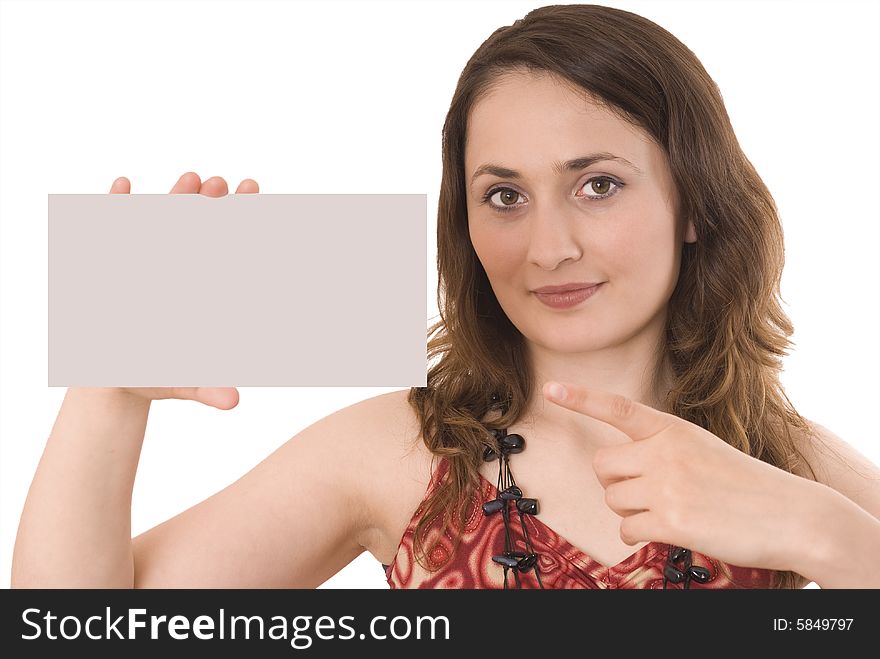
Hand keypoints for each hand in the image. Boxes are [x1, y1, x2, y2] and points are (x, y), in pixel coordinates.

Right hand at [99, 171, 260, 409]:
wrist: (112, 378)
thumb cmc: (153, 378)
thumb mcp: (180, 383)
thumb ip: (206, 388)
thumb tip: (233, 402)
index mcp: (199, 291)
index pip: (227, 252)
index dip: (242, 227)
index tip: (255, 199)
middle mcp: (179, 270)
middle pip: (201, 229)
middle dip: (214, 205)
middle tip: (226, 183)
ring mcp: (148, 261)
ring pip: (165, 222)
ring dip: (177, 199)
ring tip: (193, 178)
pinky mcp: (115, 260)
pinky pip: (117, 229)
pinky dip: (117, 207)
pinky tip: (123, 186)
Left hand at [542, 381, 814, 571]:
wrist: (791, 515)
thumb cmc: (746, 485)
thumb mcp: (702, 449)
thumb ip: (662, 450)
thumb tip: (622, 474)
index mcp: (673, 429)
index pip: (618, 408)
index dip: (581, 398)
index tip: (551, 389)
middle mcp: (664, 451)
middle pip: (602, 465)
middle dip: (615, 481)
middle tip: (646, 492)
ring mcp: (666, 486)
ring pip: (612, 500)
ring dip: (631, 512)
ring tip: (670, 511)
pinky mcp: (670, 521)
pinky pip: (626, 530)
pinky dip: (639, 535)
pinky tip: (669, 531)